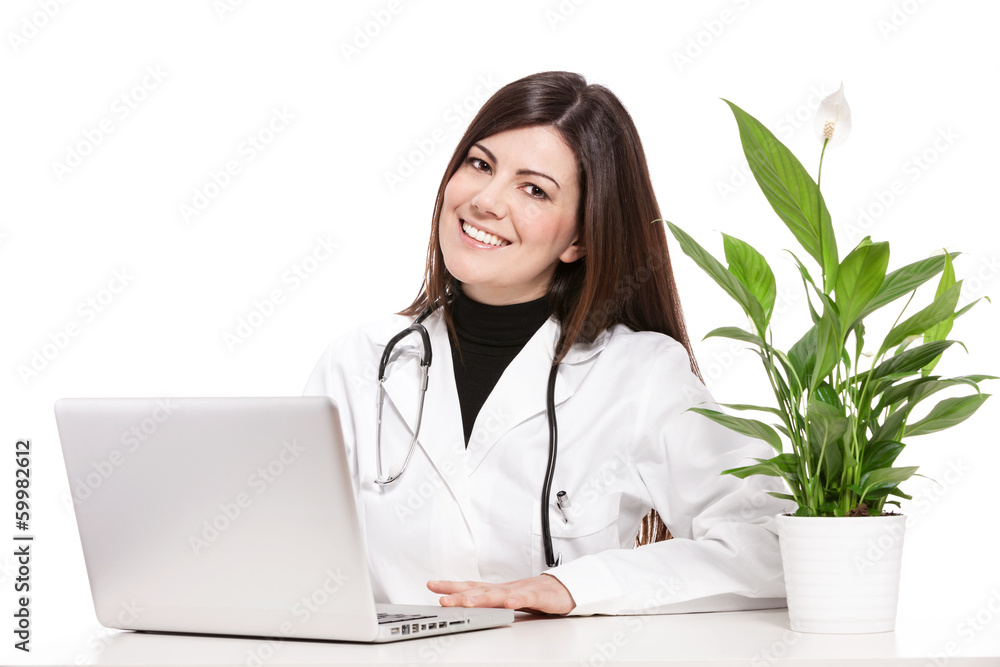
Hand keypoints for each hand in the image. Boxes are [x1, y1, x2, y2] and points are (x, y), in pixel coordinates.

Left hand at [426, 574, 575, 614]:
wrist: (562, 589)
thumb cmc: (533, 595)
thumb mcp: (506, 600)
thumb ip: (488, 603)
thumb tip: (464, 606)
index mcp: (496, 590)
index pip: (470, 586)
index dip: (451, 586)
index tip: (431, 585)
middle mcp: (505, 589)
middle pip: (479, 591)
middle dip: (459, 595)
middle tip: (442, 599)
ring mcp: (521, 591)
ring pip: (499, 595)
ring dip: (482, 598)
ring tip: (467, 603)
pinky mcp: (538, 597)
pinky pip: (527, 599)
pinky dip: (517, 600)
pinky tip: (508, 604)